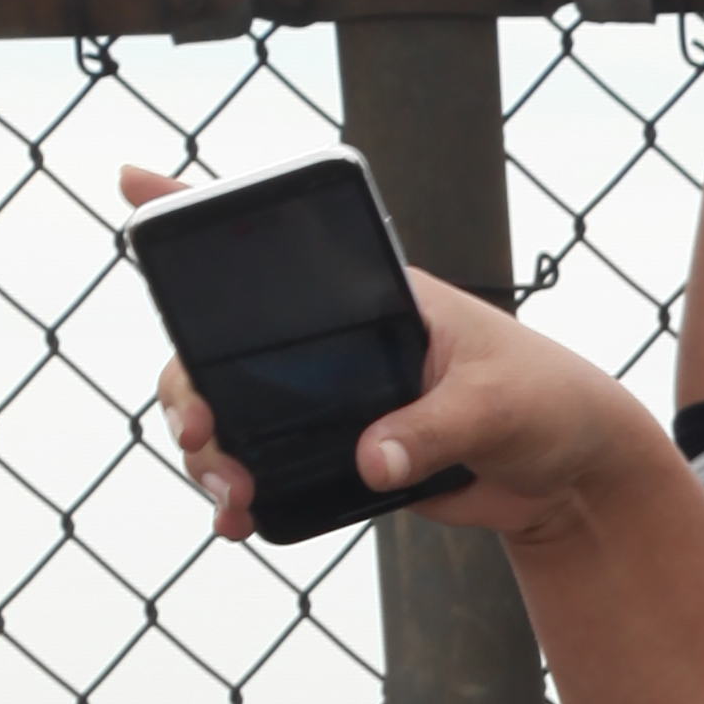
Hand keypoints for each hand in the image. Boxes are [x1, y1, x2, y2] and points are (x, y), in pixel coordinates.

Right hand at [129, 175, 670, 556]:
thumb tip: (368, 462)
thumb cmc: (548, 403)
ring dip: (211, 453)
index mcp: (371, 296)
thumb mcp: (497, 407)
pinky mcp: (342, 458)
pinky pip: (273, 472)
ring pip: (235, 416)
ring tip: (227, 493)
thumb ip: (433, 430)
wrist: (571, 477)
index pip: (276, 247)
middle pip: (225, 350)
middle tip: (203, 431)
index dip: (198, 210)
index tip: (132, 180)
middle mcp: (334, 343)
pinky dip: (245, 498)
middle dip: (191, 389)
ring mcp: (331, 401)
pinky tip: (236, 523)